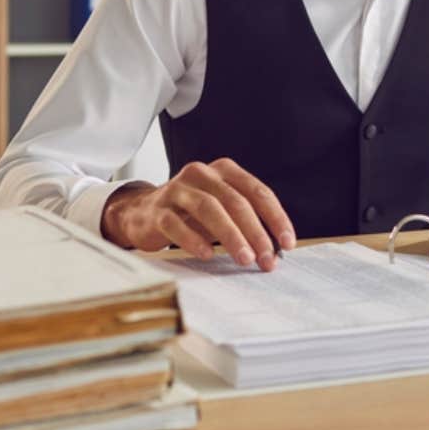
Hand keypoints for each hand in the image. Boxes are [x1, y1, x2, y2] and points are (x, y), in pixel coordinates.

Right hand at [101, 158, 295, 270]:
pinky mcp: (157, 210)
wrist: (141, 212)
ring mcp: (178, 190)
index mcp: (224, 170)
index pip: (257, 192)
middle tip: (266, 258)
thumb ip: (245, 222)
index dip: (275, 218)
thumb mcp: (221, 208)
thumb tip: (273, 252)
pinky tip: (207, 255)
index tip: (287, 243)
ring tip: (245, 258)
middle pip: (236, 201)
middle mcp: (202, 174)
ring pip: (209, 209)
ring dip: (231, 236)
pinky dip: (193, 240)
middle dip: (255, 232)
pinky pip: (176, 224)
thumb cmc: (190, 212)